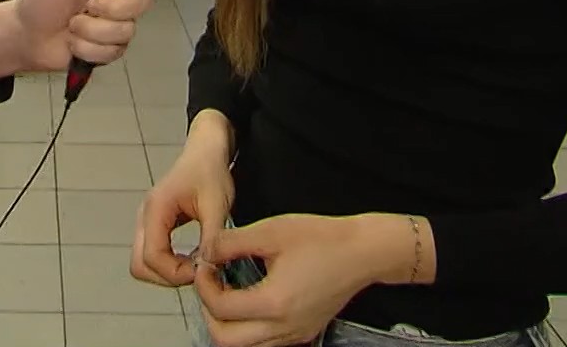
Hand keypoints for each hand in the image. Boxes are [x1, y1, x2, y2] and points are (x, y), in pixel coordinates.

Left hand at [0, 0, 158, 77]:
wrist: (25, 37)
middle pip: (143, 0)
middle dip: (112, 9)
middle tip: (87, 6)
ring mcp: (115, 21)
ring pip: (127, 30)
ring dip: (93, 31)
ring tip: (72, 25)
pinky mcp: (110, 45)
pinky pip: (114, 50)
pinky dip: (89, 48)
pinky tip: (74, 42)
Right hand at [132, 112, 234, 287]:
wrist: (205, 150)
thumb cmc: (210, 170)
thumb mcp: (217, 204)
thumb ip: (211, 238)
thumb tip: (208, 270)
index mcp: (156, 209)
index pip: (152, 257)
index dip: (176, 273)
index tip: (201, 272)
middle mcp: (145, 217)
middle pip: (140, 264)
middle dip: (168, 277)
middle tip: (197, 274)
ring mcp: (146, 221)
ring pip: (143, 262)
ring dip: (167, 273)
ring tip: (196, 267)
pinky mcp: (154, 225)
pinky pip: (152, 254)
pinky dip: (168, 264)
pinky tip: (191, 258)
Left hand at [194, 213, 431, 346]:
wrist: (362, 252)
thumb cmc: (322, 239)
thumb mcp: (270, 232)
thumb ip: (230, 244)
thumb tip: (206, 252)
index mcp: (274, 303)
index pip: (220, 309)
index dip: (203, 285)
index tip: (206, 264)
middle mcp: (285, 327)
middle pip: (226, 340)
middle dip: (210, 312)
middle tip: (211, 283)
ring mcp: (296, 334)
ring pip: (245, 346)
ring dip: (228, 323)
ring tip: (228, 291)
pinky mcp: (304, 332)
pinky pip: (266, 342)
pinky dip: (249, 327)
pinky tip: (250, 298)